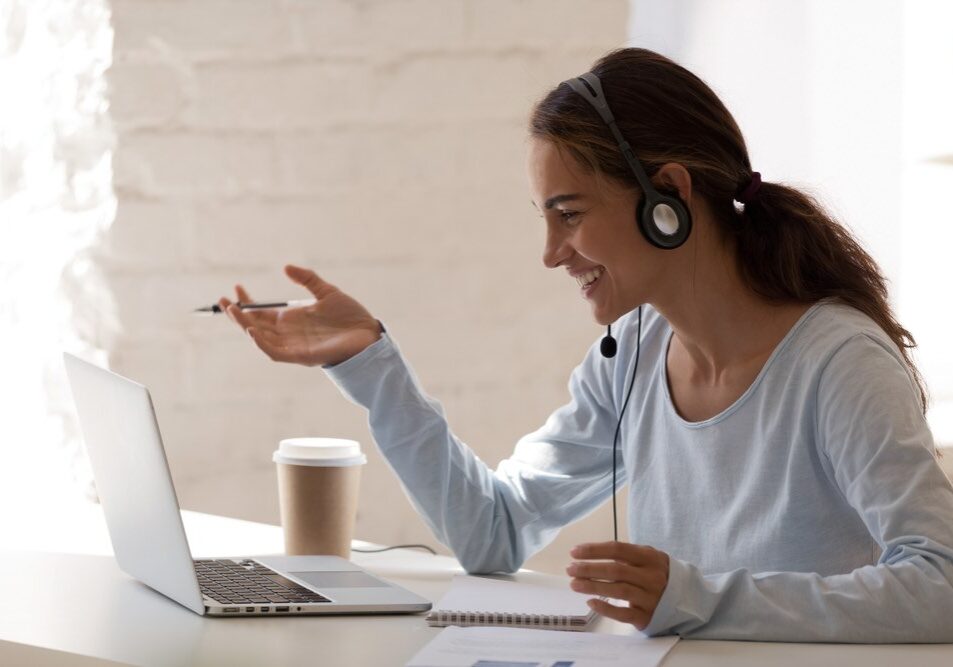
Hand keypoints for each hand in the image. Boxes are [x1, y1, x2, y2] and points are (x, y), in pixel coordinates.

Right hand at [219, 265, 381, 366]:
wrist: (369, 333)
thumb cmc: (350, 316)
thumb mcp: (326, 292)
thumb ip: (307, 279)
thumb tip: (285, 267)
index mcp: (292, 319)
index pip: (262, 312)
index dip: (248, 302)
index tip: (237, 288)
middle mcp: (289, 333)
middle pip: (256, 325)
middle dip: (238, 315)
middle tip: (224, 301)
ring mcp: (294, 345)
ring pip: (261, 339)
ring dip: (246, 326)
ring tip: (234, 311)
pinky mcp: (302, 356)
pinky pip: (276, 353)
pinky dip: (262, 344)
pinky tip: (253, 331)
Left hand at [566, 541, 669, 630]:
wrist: (685, 599)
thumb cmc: (656, 574)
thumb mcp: (648, 558)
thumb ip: (626, 554)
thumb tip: (590, 553)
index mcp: (650, 558)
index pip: (618, 549)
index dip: (594, 550)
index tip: (574, 552)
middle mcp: (651, 577)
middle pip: (616, 570)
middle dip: (589, 568)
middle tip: (570, 569)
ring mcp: (650, 598)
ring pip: (618, 590)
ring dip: (593, 586)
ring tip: (574, 584)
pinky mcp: (646, 617)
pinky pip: (624, 614)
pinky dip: (606, 608)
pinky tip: (590, 602)